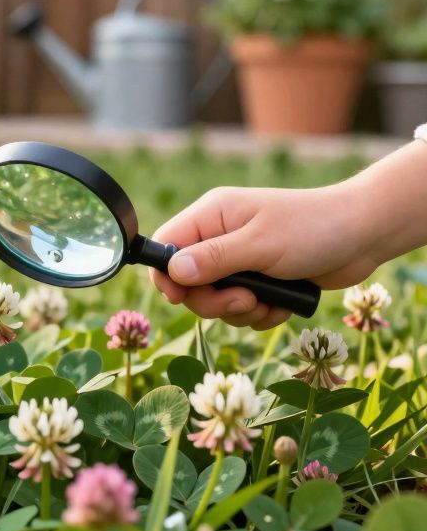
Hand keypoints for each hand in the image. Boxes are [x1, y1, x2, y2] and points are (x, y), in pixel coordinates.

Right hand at [148, 183, 380, 328]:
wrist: (365, 235)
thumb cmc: (313, 228)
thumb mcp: (260, 244)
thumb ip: (215, 259)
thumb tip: (173, 272)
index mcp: (212, 216)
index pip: (167, 245)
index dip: (166, 275)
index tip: (181, 298)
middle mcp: (220, 237)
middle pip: (188, 282)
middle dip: (214, 301)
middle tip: (244, 301)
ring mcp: (239, 260)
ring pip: (215, 301)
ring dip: (240, 311)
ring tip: (268, 303)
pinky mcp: (260, 280)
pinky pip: (241, 309)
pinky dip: (259, 314)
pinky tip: (281, 306)